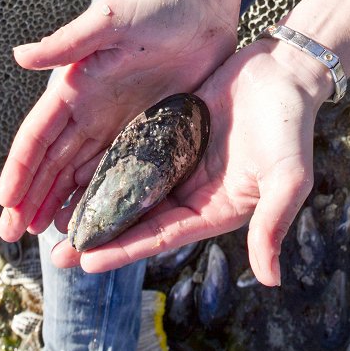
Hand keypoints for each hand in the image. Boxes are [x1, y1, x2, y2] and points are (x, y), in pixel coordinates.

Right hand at [0, 0, 235, 242]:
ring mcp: (119, 124)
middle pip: (53, 162)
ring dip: (60, 203)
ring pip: (80, 174)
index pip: (39, 134)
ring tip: (48, 239)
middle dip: (30, 197)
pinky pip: (119, 172)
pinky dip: (100, 197)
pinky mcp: (148, 132)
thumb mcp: (113, 20)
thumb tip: (19, 56)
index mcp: (76, 85)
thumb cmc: (159, 8)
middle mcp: (91, 109)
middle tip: (12, 235)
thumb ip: (69, 41)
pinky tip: (94, 222)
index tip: (5, 200)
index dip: (21, 167)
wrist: (206, 11)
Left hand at [49, 38, 330, 285]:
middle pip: (140, 220)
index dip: (124, 249)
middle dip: (102, 238)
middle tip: (58, 255)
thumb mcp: (289, 177)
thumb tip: (271, 279)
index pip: (162, 236)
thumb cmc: (291, 124)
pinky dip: (110, 164)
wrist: (285, 70)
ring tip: (60, 219)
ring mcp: (182, 160)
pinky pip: (136, 152)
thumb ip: (273, 223)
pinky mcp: (173, 130)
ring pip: (133, 189)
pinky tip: (80, 170)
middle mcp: (195, 190)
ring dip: (100, 204)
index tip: (87, 261)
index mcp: (217, 208)